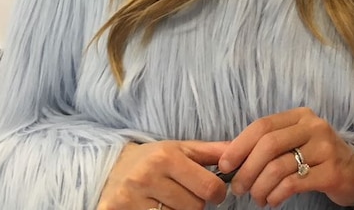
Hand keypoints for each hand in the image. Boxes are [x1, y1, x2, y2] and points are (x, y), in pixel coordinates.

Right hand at [97, 140, 227, 209]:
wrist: (113, 168)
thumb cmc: (154, 158)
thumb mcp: (181, 148)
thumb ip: (211, 152)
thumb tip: (240, 152)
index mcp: (166, 157)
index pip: (208, 188)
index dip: (218, 194)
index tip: (214, 192)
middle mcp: (147, 177)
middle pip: (194, 208)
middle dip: (196, 203)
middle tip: (186, 195)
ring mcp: (130, 199)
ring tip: (171, 200)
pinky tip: (158, 208)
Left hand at [219, 107, 353, 207]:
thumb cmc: (315, 157)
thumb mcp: (293, 142)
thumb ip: (264, 145)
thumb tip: (225, 155)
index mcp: (300, 116)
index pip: (263, 125)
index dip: (239, 145)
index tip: (225, 165)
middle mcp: (314, 127)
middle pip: (269, 145)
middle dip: (247, 170)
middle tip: (239, 188)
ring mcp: (325, 148)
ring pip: (278, 167)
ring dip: (260, 188)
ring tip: (257, 198)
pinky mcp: (331, 171)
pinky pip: (293, 184)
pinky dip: (276, 195)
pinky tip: (273, 200)